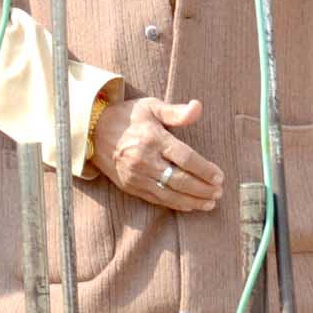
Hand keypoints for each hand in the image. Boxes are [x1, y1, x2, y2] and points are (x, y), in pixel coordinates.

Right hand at [88, 95, 223, 211]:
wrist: (92, 131)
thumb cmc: (127, 117)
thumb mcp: (151, 106)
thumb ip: (176, 112)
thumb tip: (198, 107)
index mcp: (153, 139)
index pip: (186, 158)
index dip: (205, 170)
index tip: (220, 176)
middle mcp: (145, 160)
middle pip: (180, 180)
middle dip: (203, 188)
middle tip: (219, 192)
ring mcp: (136, 176)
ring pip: (170, 194)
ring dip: (192, 201)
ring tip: (209, 203)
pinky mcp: (130, 186)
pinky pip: (156, 199)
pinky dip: (174, 204)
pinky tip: (189, 205)